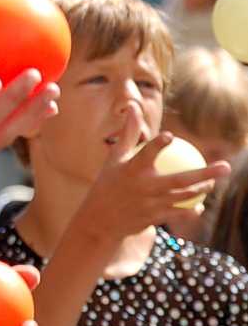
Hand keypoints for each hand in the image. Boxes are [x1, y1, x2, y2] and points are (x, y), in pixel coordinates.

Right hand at [76, 103, 226, 244]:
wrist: (100, 219)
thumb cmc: (108, 182)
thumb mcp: (116, 156)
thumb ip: (129, 132)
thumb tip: (134, 106)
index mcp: (131, 169)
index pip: (146, 153)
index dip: (157, 145)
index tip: (170, 136)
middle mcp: (143, 187)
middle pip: (180, 180)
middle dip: (206, 173)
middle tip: (225, 166)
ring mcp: (150, 204)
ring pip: (184, 196)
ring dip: (203, 188)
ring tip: (214, 181)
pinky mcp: (154, 218)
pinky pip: (179, 213)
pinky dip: (191, 210)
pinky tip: (200, 205)